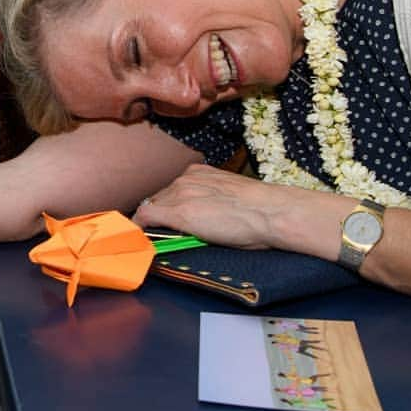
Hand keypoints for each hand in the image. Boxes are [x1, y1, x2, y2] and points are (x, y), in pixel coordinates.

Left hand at [133, 163, 327, 251]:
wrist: (269, 212)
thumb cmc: (260, 210)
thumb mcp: (229, 196)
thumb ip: (209, 198)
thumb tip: (202, 214)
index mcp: (198, 173)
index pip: (170, 190)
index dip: (166, 206)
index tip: (164, 219)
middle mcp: (185, 179)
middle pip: (158, 198)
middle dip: (158, 214)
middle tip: (159, 233)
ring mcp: (180, 194)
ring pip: (151, 206)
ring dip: (151, 221)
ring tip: (152, 238)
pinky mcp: (178, 212)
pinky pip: (146, 216)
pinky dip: (140, 227)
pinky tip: (140, 238)